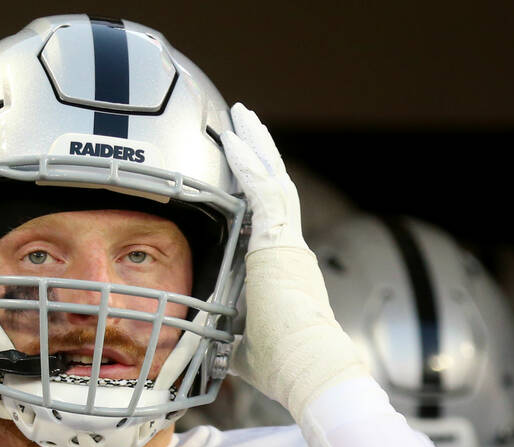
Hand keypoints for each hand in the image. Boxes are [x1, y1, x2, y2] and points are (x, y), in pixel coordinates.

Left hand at [221, 103, 364, 420]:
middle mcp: (291, 249)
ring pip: (274, 179)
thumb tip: (210, 350)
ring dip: (255, 146)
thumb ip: (228, 339)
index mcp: (284, 268)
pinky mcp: (281, 243)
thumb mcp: (242, 347)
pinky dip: (247, 164)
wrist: (309, 366)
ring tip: (241, 116)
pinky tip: (232, 140)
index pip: (270, 217)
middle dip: (258, 152)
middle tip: (244, 122)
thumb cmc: (282, 365)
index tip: (245, 167)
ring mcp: (289, 243)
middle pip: (276, 186)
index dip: (258, 187)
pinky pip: (263, 191)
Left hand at [221, 103, 307, 251]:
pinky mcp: (268, 197)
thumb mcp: (261, 234)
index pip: (268, 163)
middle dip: (253, 128)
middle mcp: (283, 189)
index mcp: (280, 197)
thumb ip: (254, 222)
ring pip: (262, 153)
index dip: (258, 143)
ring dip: (248, 131)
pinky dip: (240, 154)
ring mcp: (278, 192)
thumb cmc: (273, 258)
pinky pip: (251, 171)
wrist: (284, 269)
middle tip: (241, 109)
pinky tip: (229, 139)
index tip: (249, 127)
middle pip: (267, 150)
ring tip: (237, 113)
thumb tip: (245, 225)